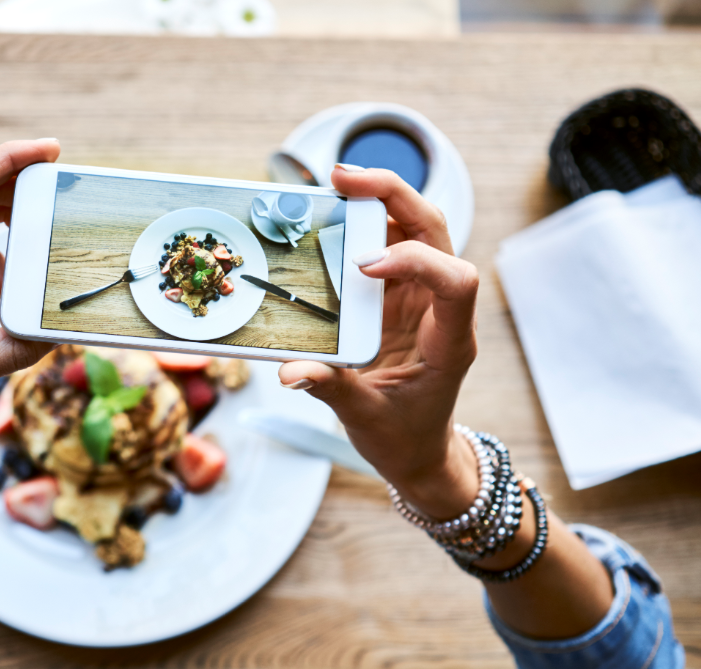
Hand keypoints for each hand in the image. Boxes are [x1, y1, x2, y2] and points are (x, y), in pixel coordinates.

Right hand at [279, 165, 479, 518]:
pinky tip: (333, 214)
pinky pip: (391, 244)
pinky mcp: (401, 295)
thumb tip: (289, 373)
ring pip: (417, 227)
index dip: (416, 261)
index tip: (364, 268)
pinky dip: (365, 222)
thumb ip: (330, 389)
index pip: (456, 281)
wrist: (418, 449)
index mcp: (449, 341)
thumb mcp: (365, 417)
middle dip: (395, 196)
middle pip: (436, 231)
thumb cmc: (402, 436)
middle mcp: (441, 308)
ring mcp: (423, 297)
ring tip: (334, 184)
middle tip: (344, 178)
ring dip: (380, 199)